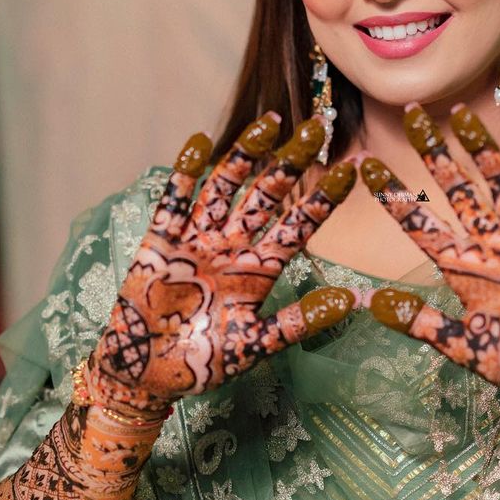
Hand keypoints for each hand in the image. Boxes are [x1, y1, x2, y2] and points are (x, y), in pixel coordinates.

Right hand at [84, 112, 357, 416]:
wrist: (147, 375)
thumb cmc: (203, 363)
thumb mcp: (256, 344)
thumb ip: (298, 322)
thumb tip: (351, 301)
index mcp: (260, 270)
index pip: (299, 226)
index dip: (324, 199)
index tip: (352, 170)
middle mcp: (233, 246)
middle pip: (266, 195)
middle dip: (291, 162)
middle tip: (317, 127)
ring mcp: (197, 240)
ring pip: (226, 187)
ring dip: (246, 155)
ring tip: (271, 124)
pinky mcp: (160, 241)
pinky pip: (175, 200)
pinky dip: (186, 172)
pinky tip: (200, 141)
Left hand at [360, 104, 499, 420]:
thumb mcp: (462, 346)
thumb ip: (420, 324)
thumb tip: (370, 303)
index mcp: (461, 268)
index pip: (420, 224)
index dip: (394, 195)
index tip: (364, 166)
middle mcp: (489, 245)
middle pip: (457, 189)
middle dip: (434, 151)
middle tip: (411, 112)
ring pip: (499, 183)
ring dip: (481, 148)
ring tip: (461, 112)